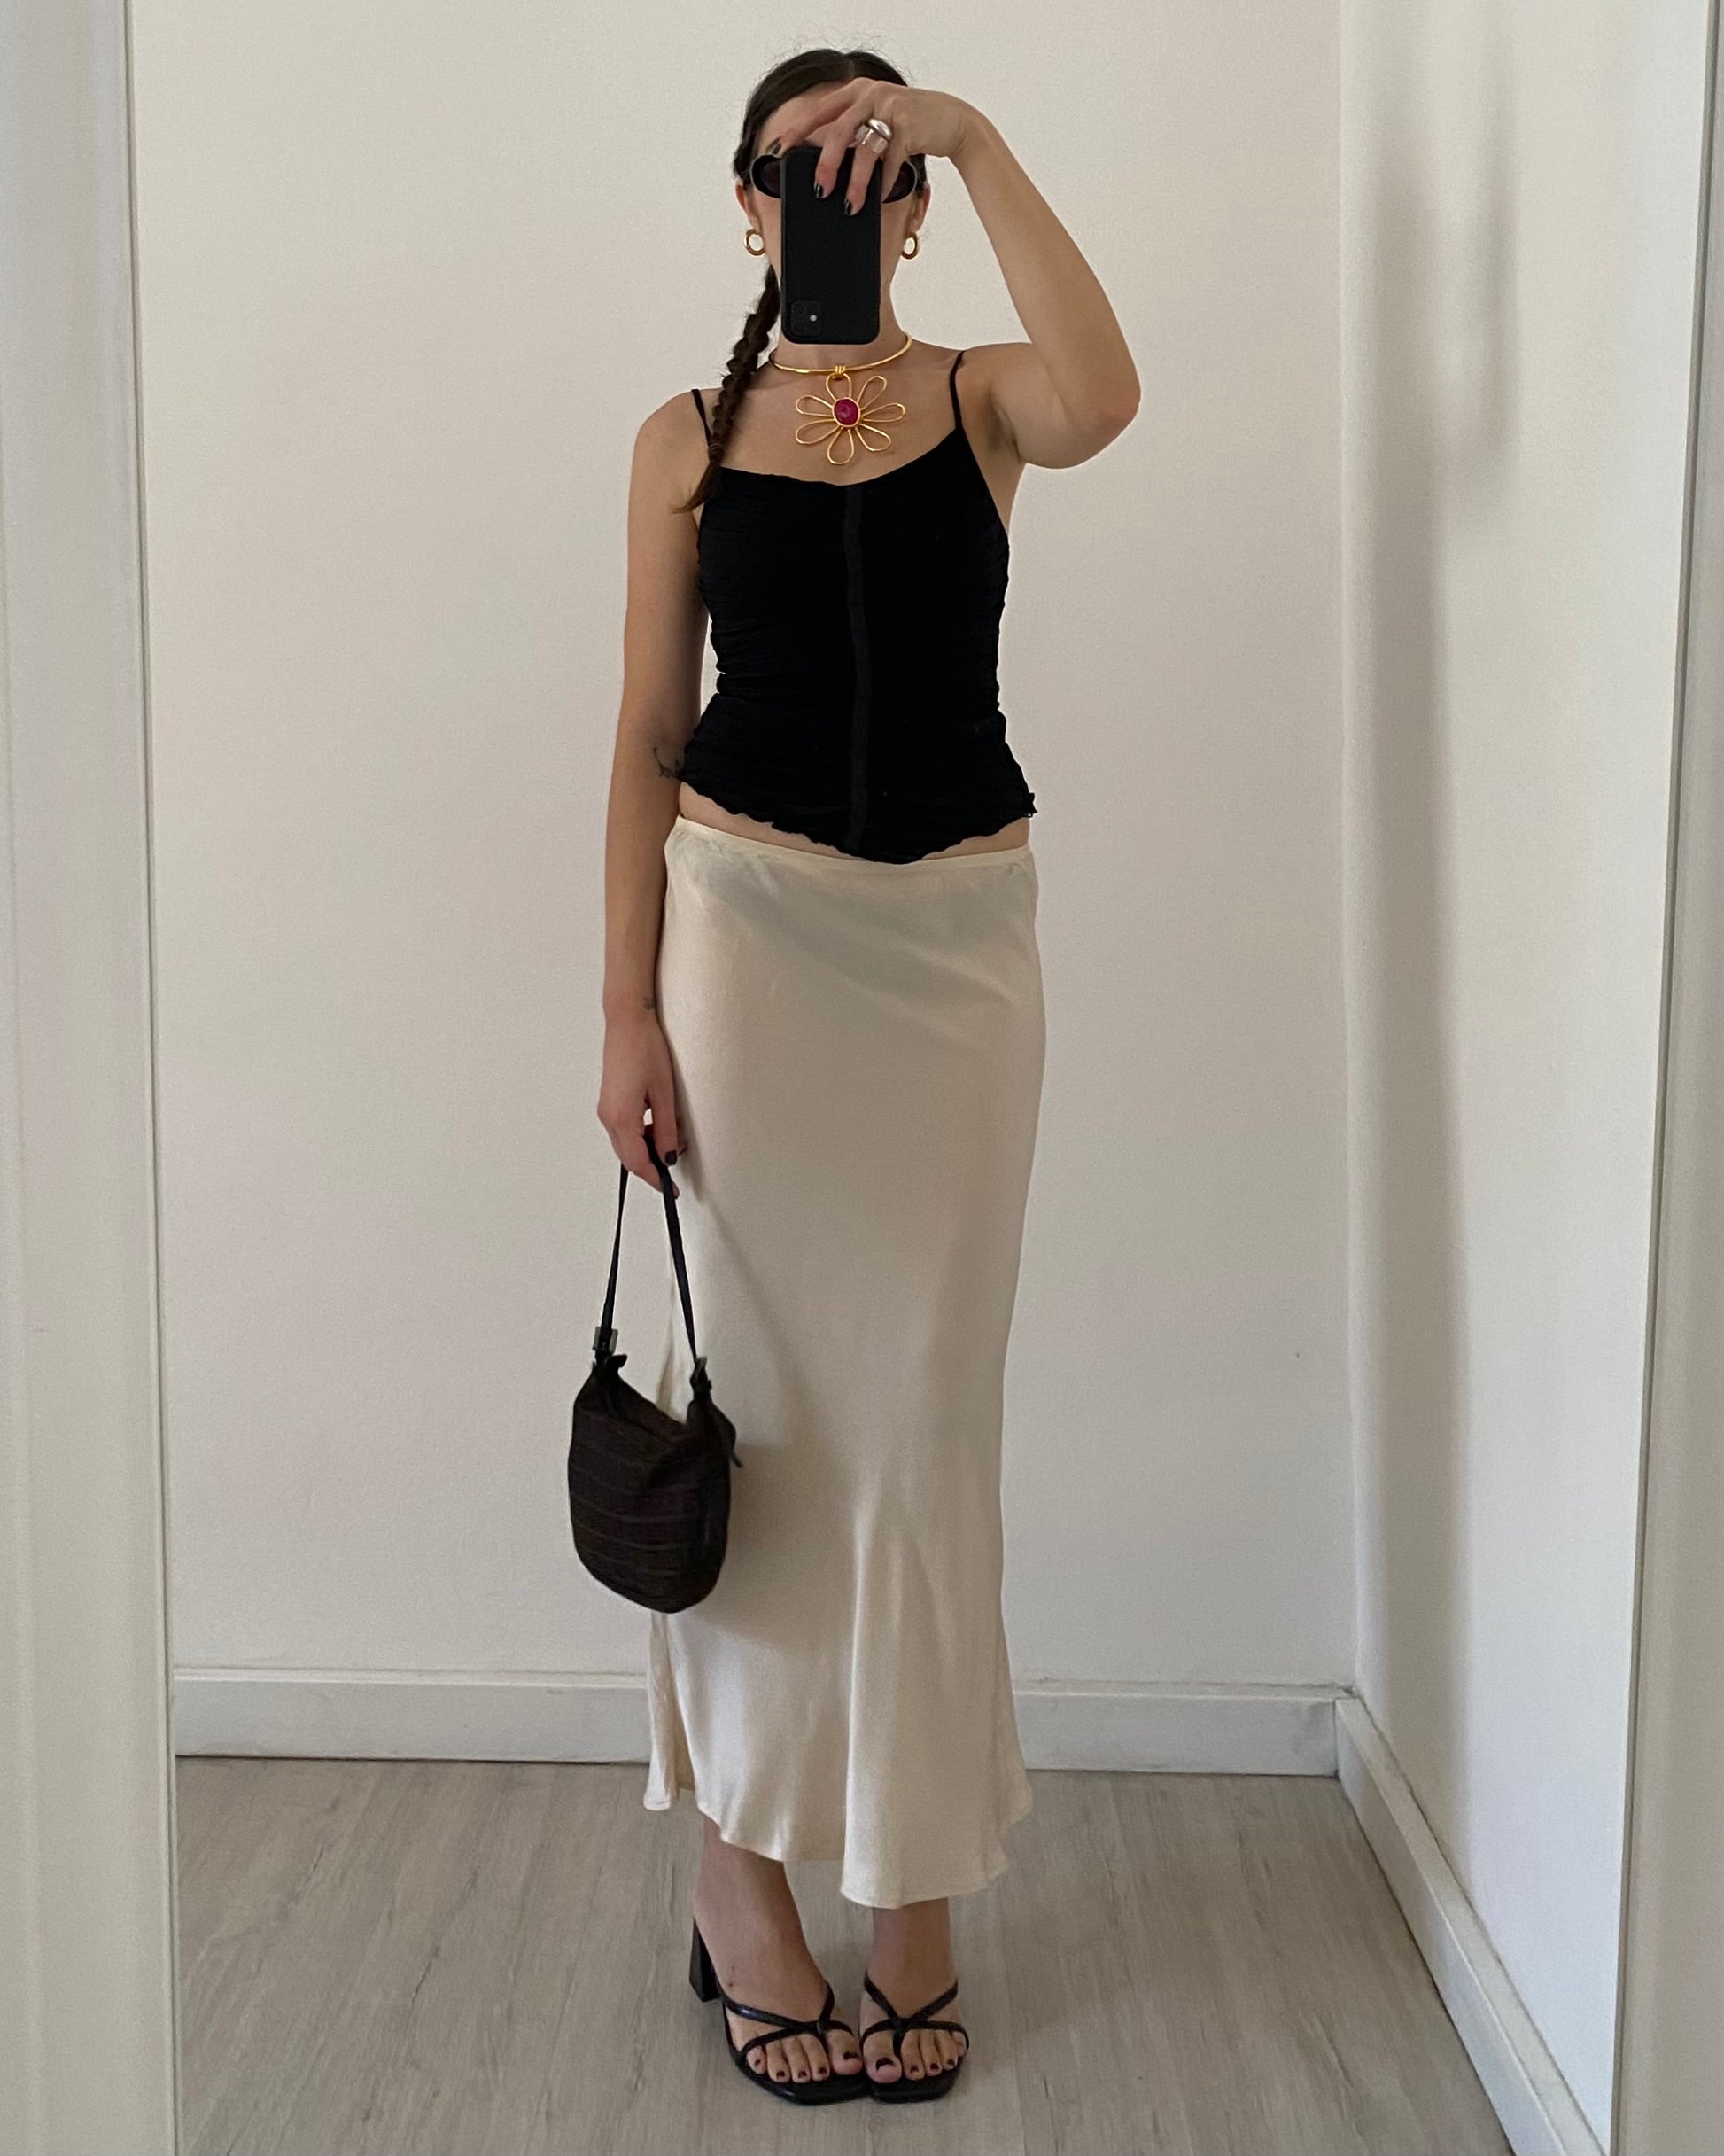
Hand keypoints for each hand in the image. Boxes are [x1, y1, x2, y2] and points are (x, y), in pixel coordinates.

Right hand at [597, 1008, 683, 1193]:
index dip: (654, 1178)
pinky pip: (623, 1129)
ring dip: (647, 1149)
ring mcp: (606, 1109)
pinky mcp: (610, 1101)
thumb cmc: (646, 1049)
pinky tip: (658, 1126)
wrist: (627, 1022)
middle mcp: (608, 1116)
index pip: (637, 1161)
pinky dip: (640, 1135)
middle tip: (675, 1167)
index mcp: (621, 1117)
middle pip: (628, 1157)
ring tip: (673, 1140)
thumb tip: (668, 1154)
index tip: (670, 1189)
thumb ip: (666, 1128)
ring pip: (626, 1144)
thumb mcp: (664, 1093)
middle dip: (651, 1166)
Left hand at [771, 82, 981, 214]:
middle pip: (838, 131)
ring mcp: (890, 108)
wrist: (952, 120)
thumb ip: (852, 132)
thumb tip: (823, 164)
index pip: (819, 111)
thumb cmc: (908, 126)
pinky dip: (884, 182)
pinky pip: (891, 160)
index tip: (781, 151)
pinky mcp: (909, 125)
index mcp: (855, 92)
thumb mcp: (876, 121)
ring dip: (856, 182)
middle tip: (818, 191)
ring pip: (864, 149)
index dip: (798, 131)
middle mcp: (869, 94)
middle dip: (826, 165)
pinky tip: (880, 196)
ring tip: (850, 206)